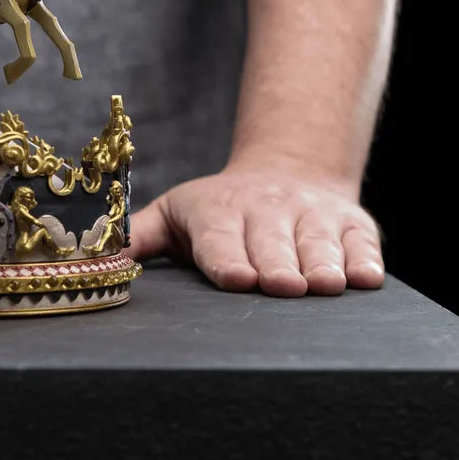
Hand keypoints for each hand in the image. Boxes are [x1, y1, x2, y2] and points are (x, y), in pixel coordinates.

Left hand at [128, 164, 384, 295]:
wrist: (284, 173)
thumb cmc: (219, 211)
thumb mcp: (174, 216)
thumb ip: (137, 237)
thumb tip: (93, 258)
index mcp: (218, 211)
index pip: (221, 239)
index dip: (229, 259)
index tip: (239, 279)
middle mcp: (266, 209)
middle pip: (273, 244)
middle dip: (278, 264)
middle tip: (283, 286)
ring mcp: (312, 215)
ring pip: (319, 242)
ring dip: (322, 264)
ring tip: (324, 285)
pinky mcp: (352, 224)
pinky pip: (362, 242)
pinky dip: (365, 258)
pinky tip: (365, 276)